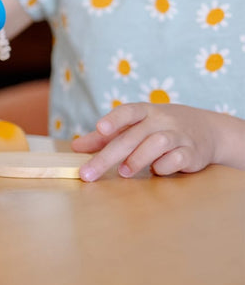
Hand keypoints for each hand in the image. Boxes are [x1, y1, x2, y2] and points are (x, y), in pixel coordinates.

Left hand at [72, 103, 222, 180]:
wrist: (207, 129)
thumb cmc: (159, 127)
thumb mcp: (134, 126)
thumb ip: (105, 137)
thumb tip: (76, 147)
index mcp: (145, 111)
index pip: (128, 111)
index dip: (114, 119)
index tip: (99, 128)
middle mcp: (161, 120)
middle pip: (132, 136)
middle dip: (108, 156)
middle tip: (89, 173)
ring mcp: (178, 135)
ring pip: (157, 144)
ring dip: (137, 159)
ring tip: (124, 172)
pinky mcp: (192, 152)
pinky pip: (177, 159)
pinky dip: (164, 167)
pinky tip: (156, 171)